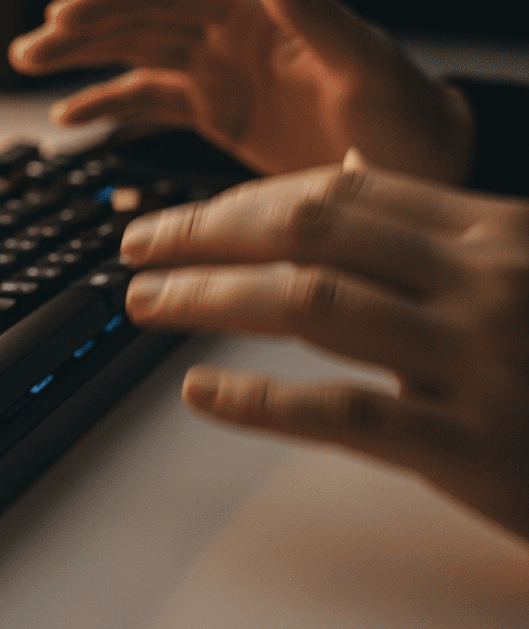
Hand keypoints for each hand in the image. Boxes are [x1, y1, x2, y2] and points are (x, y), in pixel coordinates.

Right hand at [8, 0, 473, 186]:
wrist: (421, 170)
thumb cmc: (409, 119)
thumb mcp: (369, 65)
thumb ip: (317, 12)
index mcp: (259, 19)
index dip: (112, 2)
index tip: (63, 18)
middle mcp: (232, 42)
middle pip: (138, 23)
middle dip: (80, 32)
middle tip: (27, 49)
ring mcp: (222, 79)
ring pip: (135, 59)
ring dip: (83, 64)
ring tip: (31, 71)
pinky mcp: (219, 117)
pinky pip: (150, 105)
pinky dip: (109, 108)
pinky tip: (72, 115)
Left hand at [119, 149, 528, 539]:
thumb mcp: (517, 274)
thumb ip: (433, 236)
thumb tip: (337, 185)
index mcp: (496, 231)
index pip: (343, 192)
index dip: (246, 199)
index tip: (184, 215)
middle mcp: (486, 279)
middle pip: (311, 230)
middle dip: (206, 231)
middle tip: (137, 245)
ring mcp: (480, 358)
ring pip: (311, 304)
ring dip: (208, 297)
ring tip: (144, 301)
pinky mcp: (471, 443)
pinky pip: (342, 411)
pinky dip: (258, 398)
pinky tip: (200, 391)